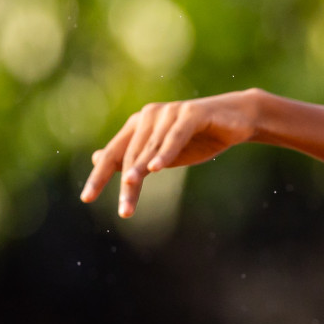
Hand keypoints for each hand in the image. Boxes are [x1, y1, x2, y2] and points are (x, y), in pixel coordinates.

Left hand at [80, 88, 260, 216]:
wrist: (237, 120)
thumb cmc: (199, 137)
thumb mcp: (163, 152)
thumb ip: (134, 156)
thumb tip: (98, 158)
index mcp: (138, 125)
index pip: (114, 154)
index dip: (99, 176)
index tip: (86, 199)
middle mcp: (149, 116)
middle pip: (130, 154)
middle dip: (126, 184)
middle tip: (124, 211)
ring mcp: (169, 112)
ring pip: (150, 147)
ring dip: (140, 169)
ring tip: (129, 186)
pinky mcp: (191, 113)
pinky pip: (175, 136)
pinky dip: (165, 152)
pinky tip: (156, 167)